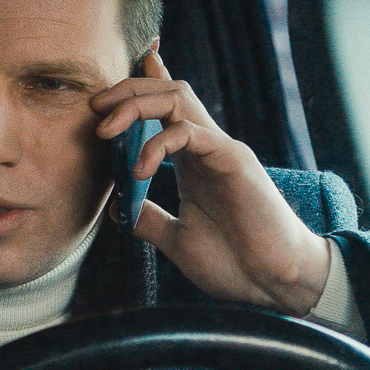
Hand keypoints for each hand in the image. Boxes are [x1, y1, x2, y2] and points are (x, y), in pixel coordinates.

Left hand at [90, 51, 330, 315]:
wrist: (275, 282)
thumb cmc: (235, 263)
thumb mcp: (178, 240)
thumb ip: (149, 220)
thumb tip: (117, 208)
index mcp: (193, 162)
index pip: (167, 110)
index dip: (141, 87)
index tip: (106, 88)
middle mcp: (206, 148)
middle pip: (167, 92)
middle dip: (127, 90)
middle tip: (93, 107)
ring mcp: (221, 150)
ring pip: (178, 99)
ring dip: (136, 103)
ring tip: (106, 128)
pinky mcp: (233, 161)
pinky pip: (190, 133)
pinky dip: (158, 144)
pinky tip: (139, 170)